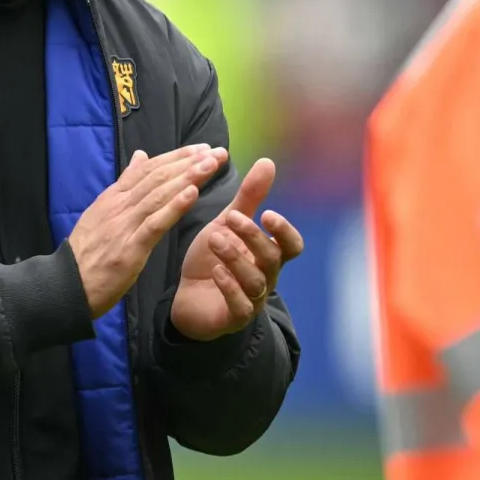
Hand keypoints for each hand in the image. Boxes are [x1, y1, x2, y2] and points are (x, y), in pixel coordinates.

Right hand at [69, 144, 229, 318]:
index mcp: (113, 197)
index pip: (149, 169)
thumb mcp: (102, 212)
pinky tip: (193, 194)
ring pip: (159, 195)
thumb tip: (141, 156)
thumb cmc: (87, 253)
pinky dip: (174, 206)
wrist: (67, 285)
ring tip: (211, 165)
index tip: (202, 148)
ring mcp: (124, 225)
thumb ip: (124, 185)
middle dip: (189, 163)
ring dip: (187, 178)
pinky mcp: (130, 247)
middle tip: (216, 152)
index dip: (176, 157)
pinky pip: (155, 223)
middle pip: (158, 177)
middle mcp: (119, 206)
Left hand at [170, 158, 305, 341]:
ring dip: (236, 258)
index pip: (292, 246)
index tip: (267, 213)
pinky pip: (240, 306)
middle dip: (253, 237)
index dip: (285, 231)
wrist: (187, 297)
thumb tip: (268, 162)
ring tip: (214, 239)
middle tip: (231, 218)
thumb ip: (249, 198)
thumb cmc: (213, 259)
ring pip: (255, 282)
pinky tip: (216, 271)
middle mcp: (265, 277)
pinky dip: (230, 288)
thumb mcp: (227, 224)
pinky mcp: (233, 318)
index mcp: (267, 254)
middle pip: (272, 259)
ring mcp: (251, 299)